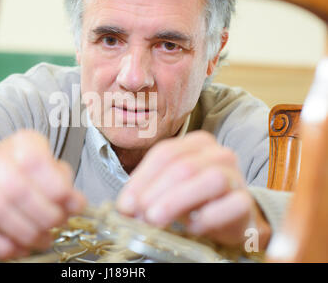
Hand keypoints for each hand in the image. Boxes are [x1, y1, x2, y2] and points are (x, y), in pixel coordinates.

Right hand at [0, 130, 85, 258]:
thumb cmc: (31, 176)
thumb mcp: (54, 171)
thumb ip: (65, 185)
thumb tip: (75, 204)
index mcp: (21, 144)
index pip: (34, 161)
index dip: (57, 187)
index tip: (74, 204)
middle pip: (16, 188)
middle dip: (45, 214)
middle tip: (58, 223)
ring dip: (27, 232)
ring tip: (44, 239)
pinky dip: (3, 246)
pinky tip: (21, 247)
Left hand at [116, 131, 270, 248]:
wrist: (232, 217)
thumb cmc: (196, 199)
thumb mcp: (168, 188)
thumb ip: (147, 191)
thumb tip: (126, 206)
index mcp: (196, 143)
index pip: (164, 153)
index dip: (141, 179)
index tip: (125, 204)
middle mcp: (218, 154)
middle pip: (182, 166)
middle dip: (155, 192)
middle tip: (139, 213)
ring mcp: (235, 175)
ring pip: (209, 180)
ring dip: (176, 201)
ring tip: (156, 219)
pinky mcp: (246, 201)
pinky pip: (229, 205)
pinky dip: (207, 218)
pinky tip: (191, 227)